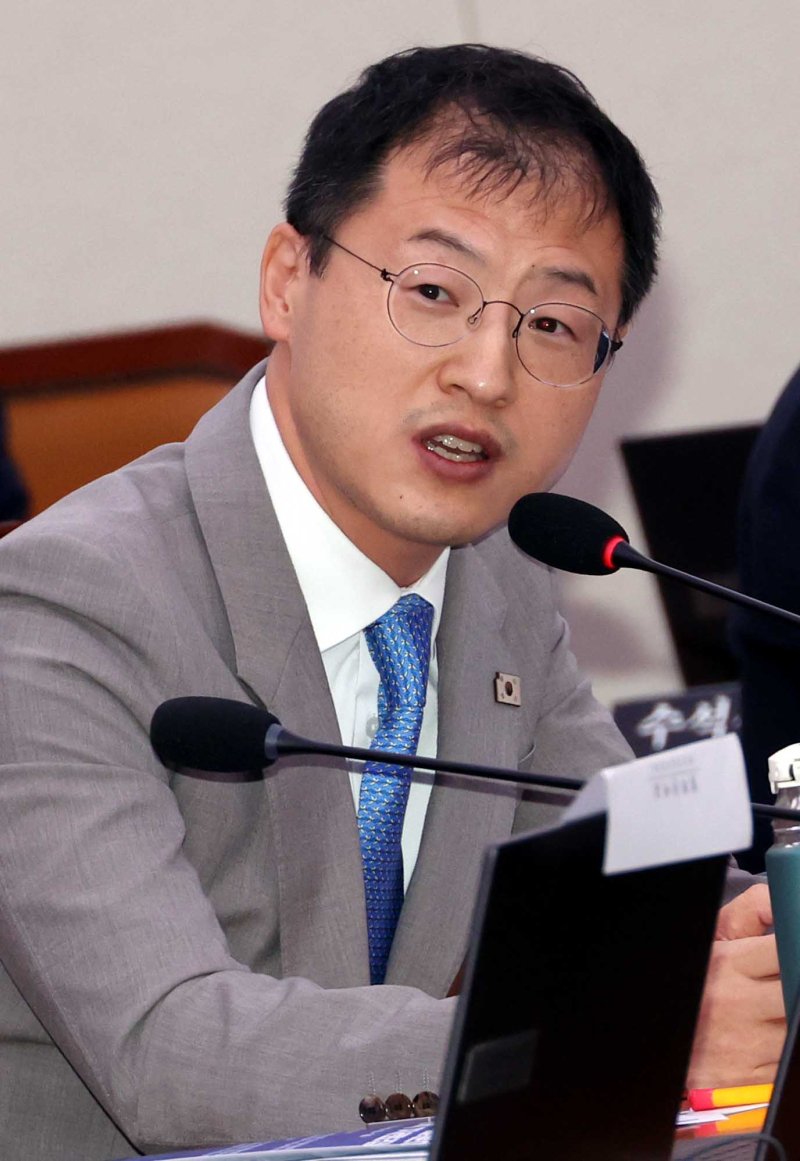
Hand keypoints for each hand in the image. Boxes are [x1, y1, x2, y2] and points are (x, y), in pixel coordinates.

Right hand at [687, 885, 785, 1087]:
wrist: (661, 1038)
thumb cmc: (692, 981)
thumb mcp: (712, 938)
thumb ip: (751, 911)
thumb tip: (781, 900)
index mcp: (730, 963)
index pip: (787, 950)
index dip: (795, 949)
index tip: (794, 950)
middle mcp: (739, 1004)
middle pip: (797, 993)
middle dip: (796, 988)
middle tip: (788, 983)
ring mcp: (748, 1045)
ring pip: (797, 1030)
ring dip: (791, 1019)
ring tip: (776, 1009)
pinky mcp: (753, 1078)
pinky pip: (789, 1061)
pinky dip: (786, 1049)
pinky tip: (772, 1035)